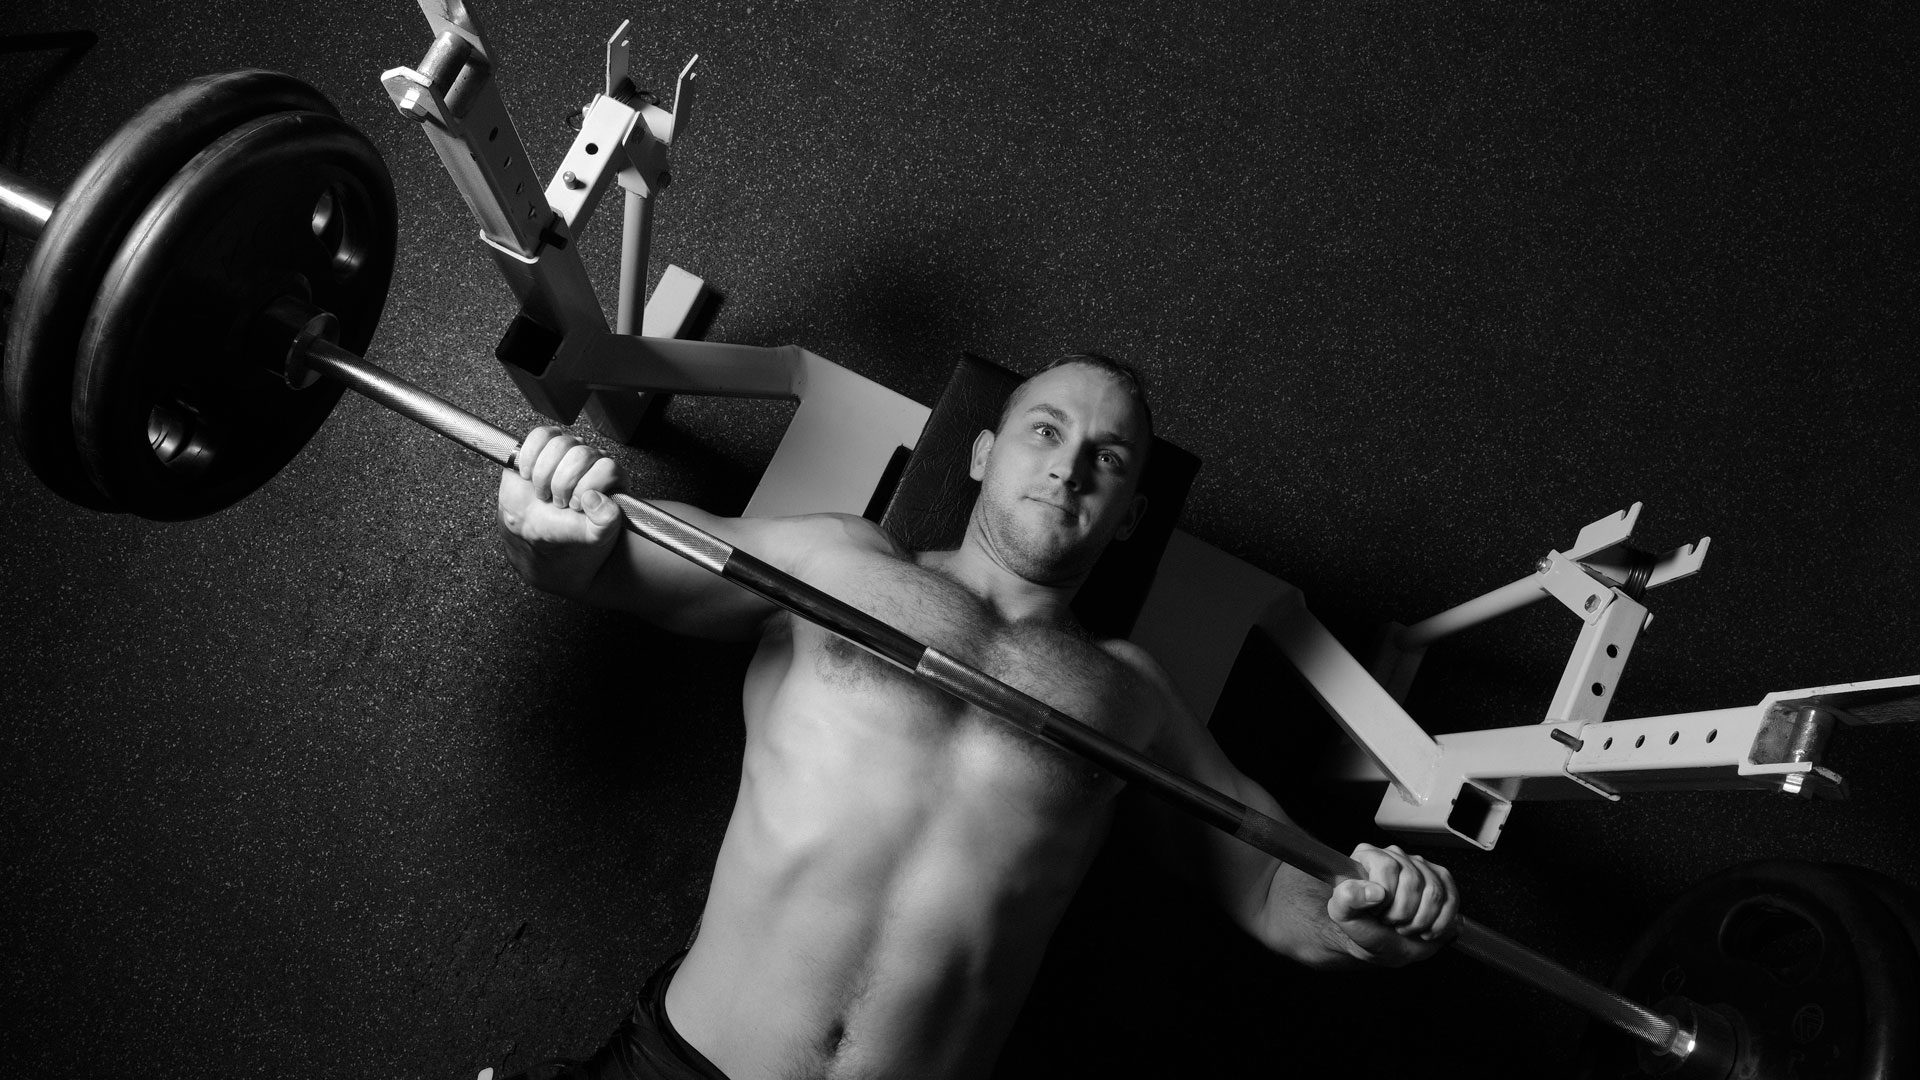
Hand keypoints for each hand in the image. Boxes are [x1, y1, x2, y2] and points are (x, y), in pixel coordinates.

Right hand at [497, 426, 625, 598]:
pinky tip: (529, 475)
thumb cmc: (565, 530)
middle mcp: (592, 460)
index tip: (575, 505)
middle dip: (563, 484)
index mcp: (610, 478)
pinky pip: (540, 435)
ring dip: (544, 474)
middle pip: (581, 454)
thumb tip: (597, 499)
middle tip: (558, 502)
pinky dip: (530, 457)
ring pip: (560, 443)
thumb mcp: (593, 535)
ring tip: (544, 492)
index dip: (586, 487)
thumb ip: (606, 522)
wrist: (534, 529)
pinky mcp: (545, 444)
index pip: (606, 467)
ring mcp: (568, 450)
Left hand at [1325, 843, 1459, 965]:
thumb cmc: (1363, 926)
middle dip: (1401, 913)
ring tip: (1405, 925)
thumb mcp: (1343, 915)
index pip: (1387, 867)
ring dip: (1420, 920)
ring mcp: (1421, 866)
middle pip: (1412, 881)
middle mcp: (1395, 855)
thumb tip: (1371, 890)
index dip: (1383, 898)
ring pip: (1434, 892)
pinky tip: (1425, 929)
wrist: (1383, 943)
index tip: (1375, 911)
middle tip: (1390, 921)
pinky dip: (1440, 922)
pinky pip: (1451, 899)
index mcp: (1368, 856)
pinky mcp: (1442, 881)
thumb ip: (1346, 899)